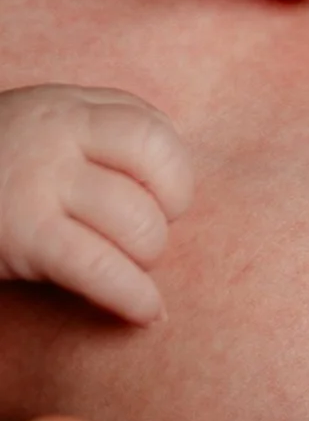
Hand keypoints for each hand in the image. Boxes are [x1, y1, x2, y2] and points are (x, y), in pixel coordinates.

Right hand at [0, 85, 191, 322]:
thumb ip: (95, 143)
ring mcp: (37, 178)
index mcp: (65, 106)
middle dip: (166, 218)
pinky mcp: (23, 231)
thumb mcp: (37, 138)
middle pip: (162, 170)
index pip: (156, 129)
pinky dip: (135, 299)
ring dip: (144, 263)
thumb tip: (170, 193)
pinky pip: (105, 269)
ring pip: (141, 225)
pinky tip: (145, 314)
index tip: (157, 205)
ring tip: (123, 273)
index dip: (174, 176)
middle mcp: (55, 130)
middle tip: (140, 243)